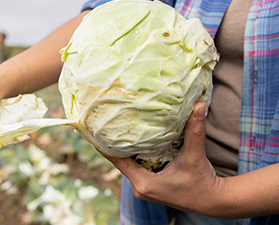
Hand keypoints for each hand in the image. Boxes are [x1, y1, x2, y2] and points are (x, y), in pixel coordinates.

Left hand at [101, 102, 223, 215]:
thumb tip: (199, 105)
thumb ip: (195, 131)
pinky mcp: (151, 186)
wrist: (214, 202)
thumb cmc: (203, 182)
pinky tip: (134, 139)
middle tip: (104, 123)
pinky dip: (136, 154)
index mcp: (144, 184)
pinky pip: (137, 166)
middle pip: (121, 161)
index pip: (116, 161)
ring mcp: (145, 188)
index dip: (105, 146)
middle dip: (114, 143)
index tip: (93, 131)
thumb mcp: (195, 156)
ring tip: (116, 127)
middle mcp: (140, 188)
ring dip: (125, 148)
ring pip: (129, 164)